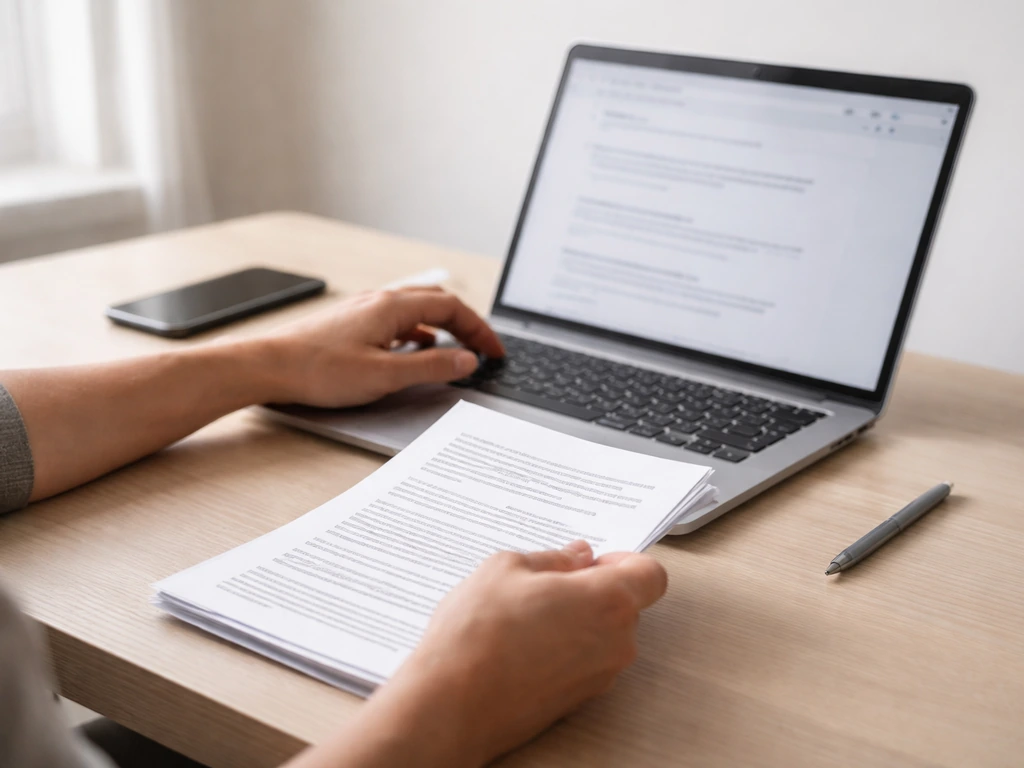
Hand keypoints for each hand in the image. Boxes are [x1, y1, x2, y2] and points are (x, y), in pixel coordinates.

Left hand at [263, 287, 504, 407]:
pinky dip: (417, 333)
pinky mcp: (350, 323)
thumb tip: (467, 361)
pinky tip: (413, 351)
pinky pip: (396, 320)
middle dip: (465, 324)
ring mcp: (363, 310)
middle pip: (437, 301)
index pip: (452, 306)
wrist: (267, 367)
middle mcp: (379, 301)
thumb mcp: (385, 375)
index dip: (480, 329)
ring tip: (455, 350)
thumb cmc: (318, 370)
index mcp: (393, 307)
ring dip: (442, 326)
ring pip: (416, 310)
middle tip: (482, 347)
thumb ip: (431, 367)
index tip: (494, 351)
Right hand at [377, 541, 668, 765]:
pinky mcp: (579, 701)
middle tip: (546, 585)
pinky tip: (522, 644)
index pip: (651, 575)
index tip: (591, 563)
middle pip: (626, 605)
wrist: (452, 704)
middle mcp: (616, 642)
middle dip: (593, 590)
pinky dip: (563, 649)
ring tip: (525, 616)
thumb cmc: (478, 633)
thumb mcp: (506, 568)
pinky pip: (584, 662)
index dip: (623, 562)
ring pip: (603, 635)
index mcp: (608, 600)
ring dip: (576, 620)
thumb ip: (553, 559)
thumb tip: (576, 557)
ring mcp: (600, 677)